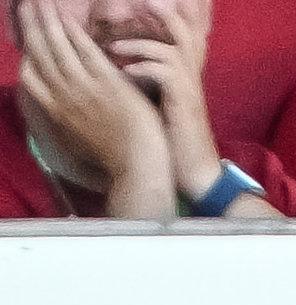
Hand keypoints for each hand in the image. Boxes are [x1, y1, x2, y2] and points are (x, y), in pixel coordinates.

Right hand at [11, 0, 173, 214]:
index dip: (26, 51)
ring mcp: (84, 90)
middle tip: (26, 3)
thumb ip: (67, 112)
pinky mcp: (107, 86)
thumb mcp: (79, 134)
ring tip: (41, 1)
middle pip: (40, 53)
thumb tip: (61, 100)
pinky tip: (69, 18)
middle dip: (32, 25)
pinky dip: (75, 35)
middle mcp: (63, 97)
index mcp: (55, 110)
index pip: (30, 75)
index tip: (25, 33)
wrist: (138, 166)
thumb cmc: (114, 152)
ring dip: (48, 21)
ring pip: (58, 48)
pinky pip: (86, 53)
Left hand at [103, 0, 220, 199]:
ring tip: (114, 48)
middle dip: (163, 13)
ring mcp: (189, 88)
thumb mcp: (162, 103)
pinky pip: (164, 71)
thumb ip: (151, 79)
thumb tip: (122, 60)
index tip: (146, 5)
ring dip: (139, 45)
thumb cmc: (174, 140)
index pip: (187, 35)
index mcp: (187, 75)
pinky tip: (126, 73)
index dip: (173, 16)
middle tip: (139, 3)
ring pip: (171, 48)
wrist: (195, 172)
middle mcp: (191, 76)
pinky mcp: (184, 101)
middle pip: (185, 31)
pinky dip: (142, 68)